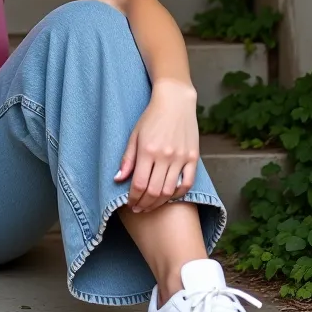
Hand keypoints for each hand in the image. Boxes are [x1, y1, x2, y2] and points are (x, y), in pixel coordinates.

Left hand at [114, 81, 198, 212]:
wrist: (175, 102)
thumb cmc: (151, 117)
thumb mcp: (134, 135)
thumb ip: (127, 159)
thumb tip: (118, 179)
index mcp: (147, 150)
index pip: (138, 184)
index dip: (133, 198)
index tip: (129, 204)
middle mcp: (165, 156)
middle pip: (154, 191)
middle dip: (144, 204)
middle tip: (138, 209)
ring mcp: (181, 158)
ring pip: (169, 191)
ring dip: (158, 203)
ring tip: (150, 206)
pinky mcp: (193, 158)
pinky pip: (187, 183)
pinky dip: (178, 194)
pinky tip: (169, 197)